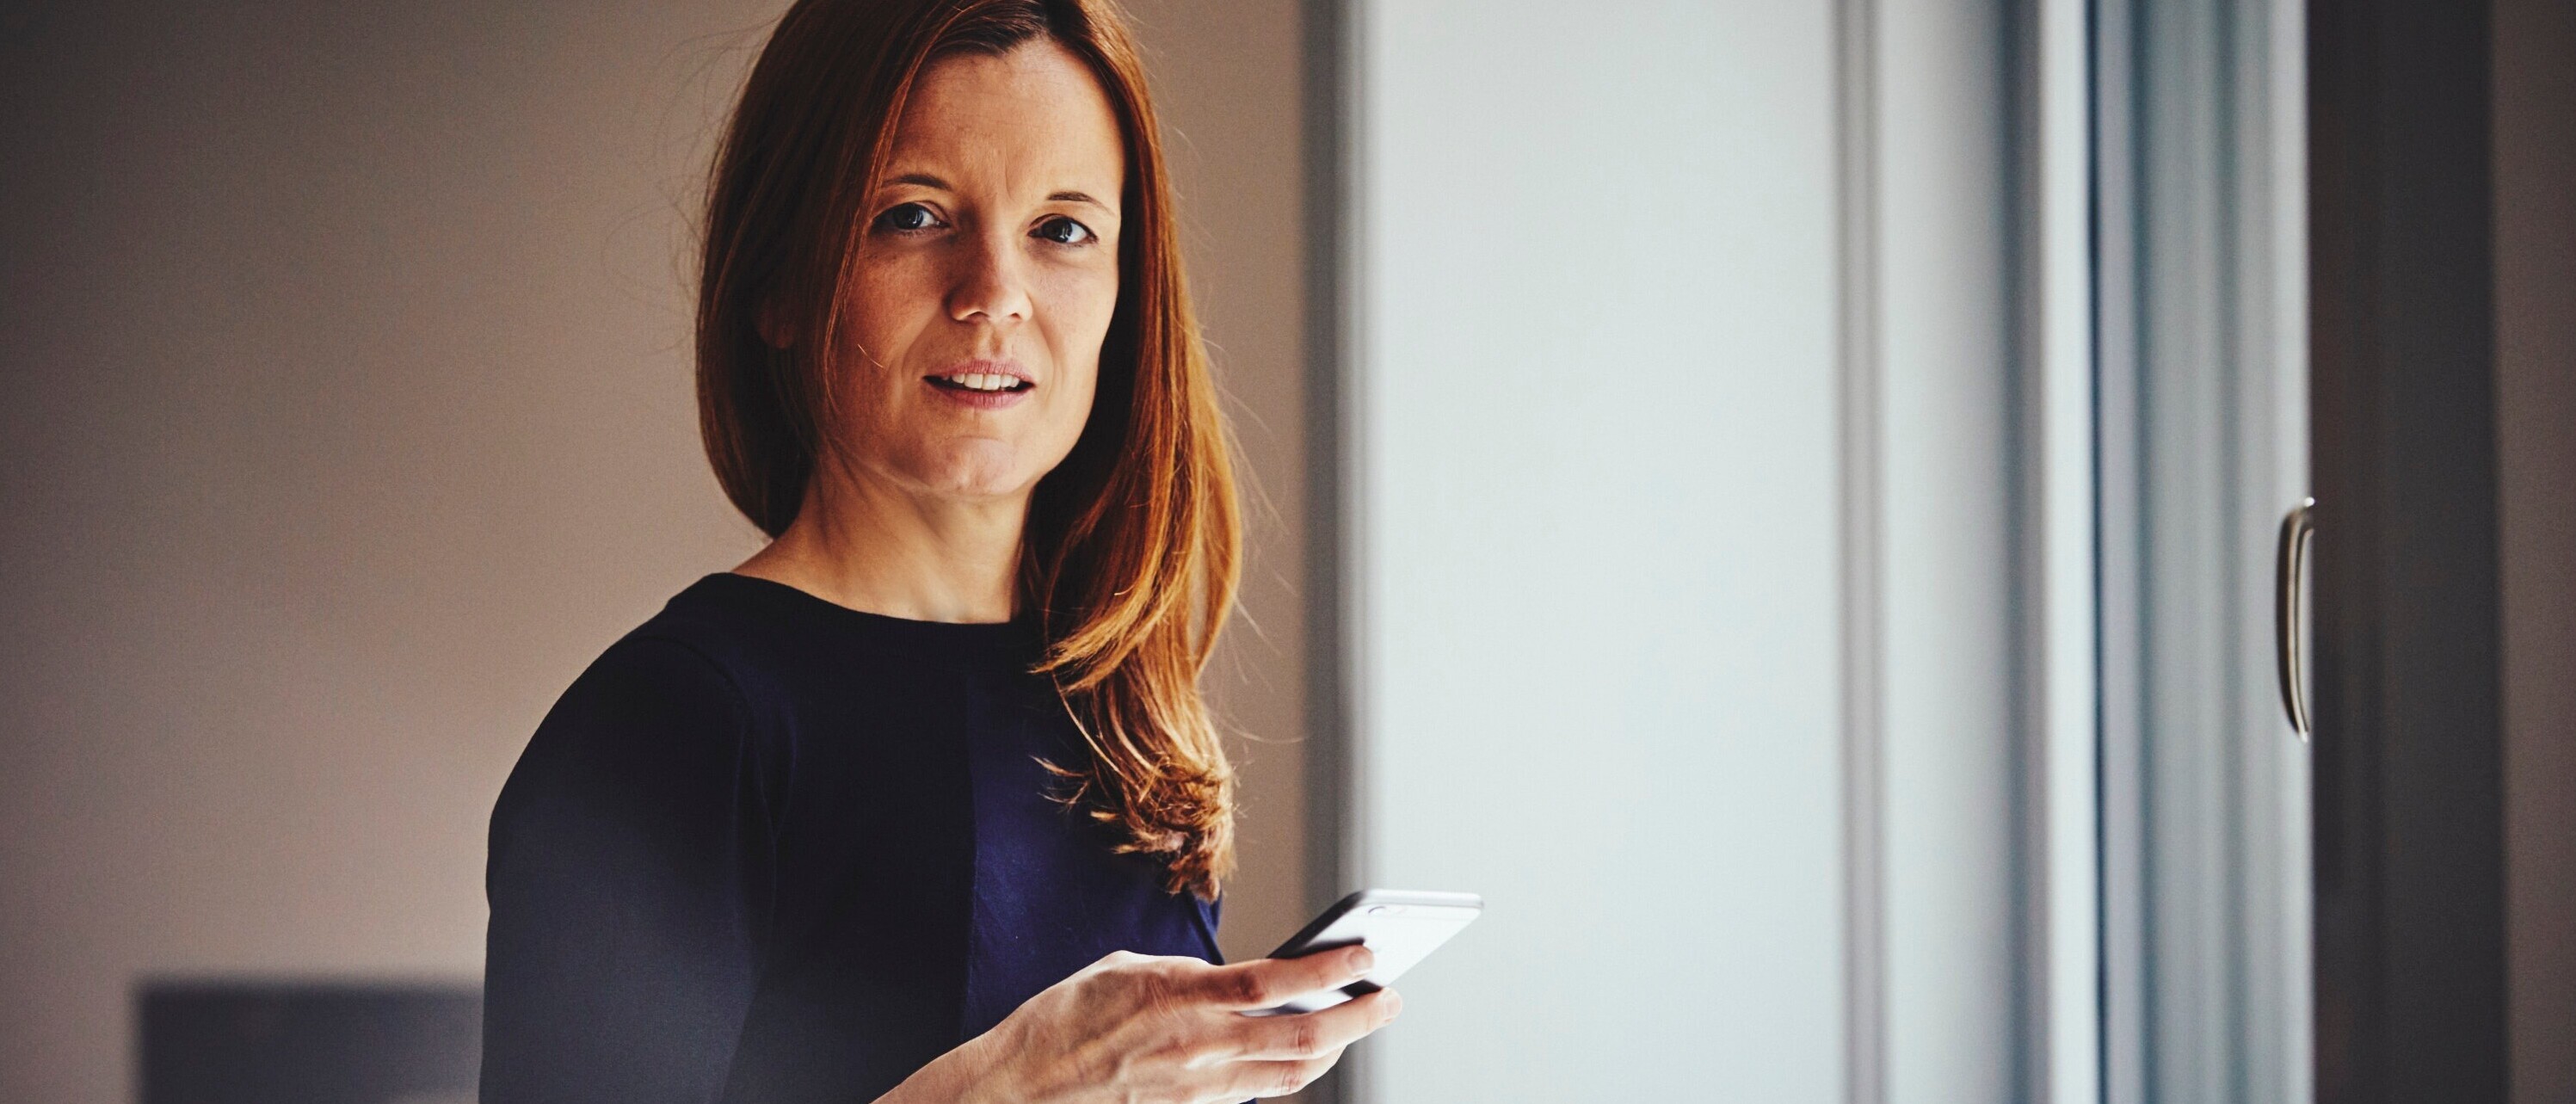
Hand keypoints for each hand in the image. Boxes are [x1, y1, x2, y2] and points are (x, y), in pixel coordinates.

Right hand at [953, 944, 1400, 1103]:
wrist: (1020, 1091)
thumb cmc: (1064, 1020)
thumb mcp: (1125, 969)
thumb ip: (1186, 974)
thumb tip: (1230, 981)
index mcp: (1182, 995)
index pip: (1279, 981)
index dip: (1333, 970)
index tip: (1370, 953)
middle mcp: (1200, 1046)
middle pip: (1303, 1037)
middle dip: (1358, 1017)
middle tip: (1390, 998)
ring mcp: (1200, 1088)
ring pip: (1290, 1073)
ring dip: (1334, 1049)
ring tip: (1357, 1024)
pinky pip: (1257, 1092)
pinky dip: (1288, 1072)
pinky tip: (1303, 1054)